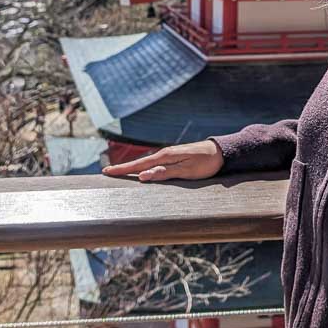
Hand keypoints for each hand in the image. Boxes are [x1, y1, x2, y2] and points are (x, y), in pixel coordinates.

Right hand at [102, 140, 224, 181]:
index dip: (123, 169)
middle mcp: (164, 154)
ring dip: (132, 167)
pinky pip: (153, 163)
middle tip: (106, 172)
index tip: (107, 172)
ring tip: (118, 173)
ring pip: (146, 163)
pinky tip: (141, 171)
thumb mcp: (186, 171)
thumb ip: (165, 173)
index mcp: (165, 156)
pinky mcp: (174, 158)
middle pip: (139, 163)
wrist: (221, 152)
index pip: (139, 164)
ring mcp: (169, 155)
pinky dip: (143, 167)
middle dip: (123, 168)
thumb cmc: (205, 164)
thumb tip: (144, 176)